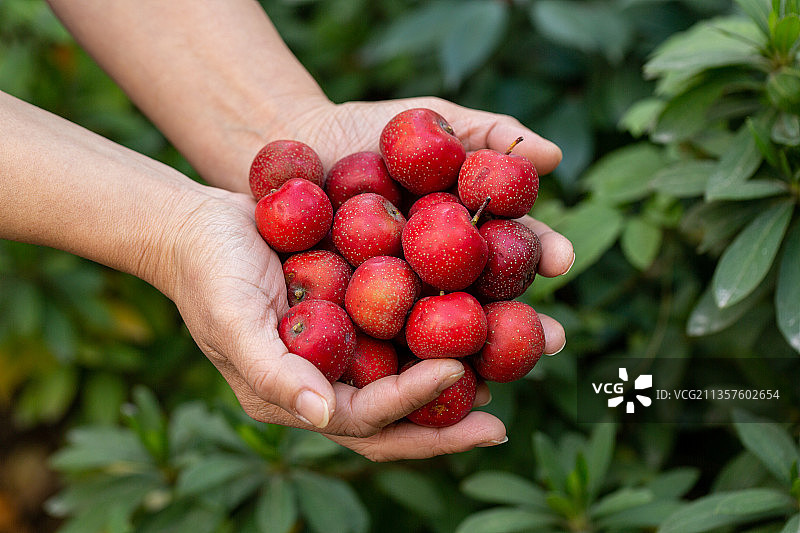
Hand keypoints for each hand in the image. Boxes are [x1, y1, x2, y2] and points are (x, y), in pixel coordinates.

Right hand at [167, 99, 572, 461]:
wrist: (200, 226)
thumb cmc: (207, 273)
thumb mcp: (232, 321)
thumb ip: (273, 372)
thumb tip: (323, 416)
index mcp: (302, 397)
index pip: (367, 417)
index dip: (413, 404)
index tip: (458, 375)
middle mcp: (330, 381)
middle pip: (399, 415)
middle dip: (450, 422)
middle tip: (502, 421)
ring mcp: (346, 349)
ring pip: (410, 374)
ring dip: (459, 377)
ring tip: (504, 373)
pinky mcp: (356, 312)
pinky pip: (405, 329)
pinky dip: (440, 329)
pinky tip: (478, 314)